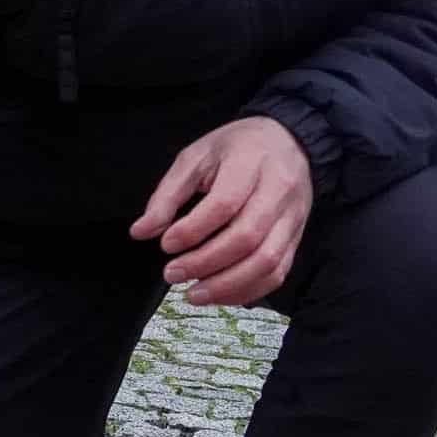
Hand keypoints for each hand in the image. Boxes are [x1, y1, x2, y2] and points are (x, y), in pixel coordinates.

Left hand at [129, 115, 312, 308]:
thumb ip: (167, 195)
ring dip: (227, 285)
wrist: (287, 142)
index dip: (192, 230)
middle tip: (172, 274)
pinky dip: (247, 290)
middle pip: (247, 238)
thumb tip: (140, 232)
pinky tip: (219, 294)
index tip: (166, 244)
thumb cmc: (237, 148)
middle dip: (205, 263)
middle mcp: (279, 191)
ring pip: (267, 262)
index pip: (224, 204)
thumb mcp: (195, 157)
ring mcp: (292, 217)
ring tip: (193, 294)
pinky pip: (278, 273)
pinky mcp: (296, 237)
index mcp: (251, 163)